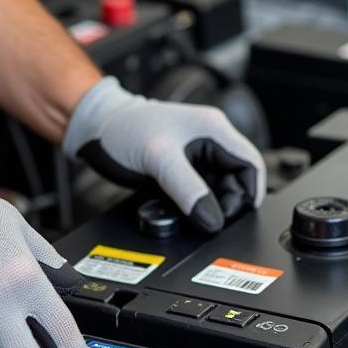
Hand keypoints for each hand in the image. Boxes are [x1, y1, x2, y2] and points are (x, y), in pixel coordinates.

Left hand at [63, 77, 265, 231]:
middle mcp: (210, 139)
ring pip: (219, 187)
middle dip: (228, 202)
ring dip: (211, 204)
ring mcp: (196, 153)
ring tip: (193, 214)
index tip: (237, 216)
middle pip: (237, 179)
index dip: (249, 193)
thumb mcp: (160, 161)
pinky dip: (196, 202)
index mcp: (214, 129)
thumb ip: (189, 191)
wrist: (97, 127)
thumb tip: (213, 220)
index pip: (250, 164)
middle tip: (209, 219)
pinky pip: (201, 189)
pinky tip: (183, 208)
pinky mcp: (183, 165)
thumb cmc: (124, 129)